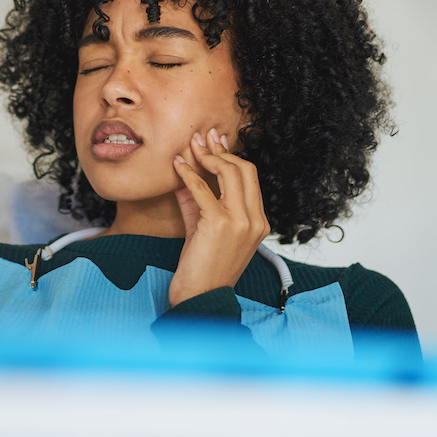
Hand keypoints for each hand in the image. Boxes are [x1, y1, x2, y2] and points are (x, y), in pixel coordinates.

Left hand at [168, 127, 270, 306]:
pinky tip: (177, 166)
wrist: (199, 299)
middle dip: (222, 150)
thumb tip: (185, 173)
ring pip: (230, 173)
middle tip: (204, 138)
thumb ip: (197, 201)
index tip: (216, 145)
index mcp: (259, 222)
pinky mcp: (219, 223)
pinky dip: (188, 173)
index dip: (232, 158)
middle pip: (245, 170)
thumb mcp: (203, 229)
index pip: (251, 179)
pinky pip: (202, 188)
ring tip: (191, 146)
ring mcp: (240, 221)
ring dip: (208, 156)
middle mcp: (255, 220)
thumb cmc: (202, 268)